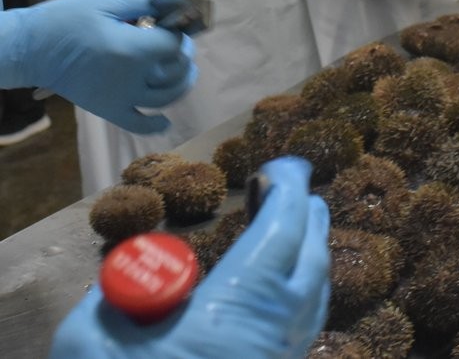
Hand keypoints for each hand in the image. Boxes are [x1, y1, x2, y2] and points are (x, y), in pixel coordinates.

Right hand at [0, 0, 196, 133]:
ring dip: (180, 85)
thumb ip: (145, 2)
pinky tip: (165, 121)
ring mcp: (120, 98)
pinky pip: (137, 124)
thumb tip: (175, 0)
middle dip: (181, 55)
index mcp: (132, 50)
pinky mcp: (107, 110)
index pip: (173, 44)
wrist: (30, 49)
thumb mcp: (106, 3)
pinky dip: (154, 125)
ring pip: (165, 98)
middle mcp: (131, 78)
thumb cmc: (65, 21)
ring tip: (182, 72)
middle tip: (174, 44)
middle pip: (175, 71)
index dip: (176, 32)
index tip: (169, 24)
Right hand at [50, 156, 329, 358]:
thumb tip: (141, 279)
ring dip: (309, 253)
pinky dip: (302, 293)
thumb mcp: (95, 341)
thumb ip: (121, 295)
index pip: (283, 230)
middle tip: (286, 190)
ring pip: (314, 295)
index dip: (287, 190)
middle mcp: (275, 332)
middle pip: (311, 258)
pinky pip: (302, 327)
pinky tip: (284, 289)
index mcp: (239, 308)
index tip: (283, 166)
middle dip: (306, 216)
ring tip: (291, 227)